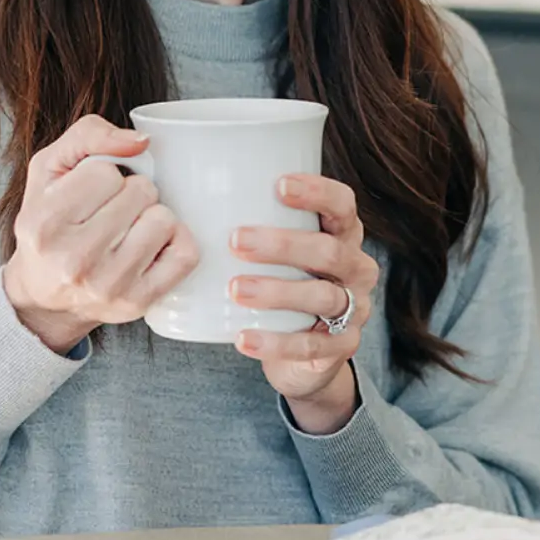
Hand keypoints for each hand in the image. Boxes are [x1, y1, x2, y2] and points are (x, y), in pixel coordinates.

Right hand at [1, 115, 200, 354]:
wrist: (45, 295)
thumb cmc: (48, 225)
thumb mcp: (49, 170)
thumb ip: (87, 136)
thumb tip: (141, 141)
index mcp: (44, 223)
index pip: (106, 172)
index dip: (104, 175)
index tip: (91, 194)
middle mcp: (74, 259)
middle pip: (140, 192)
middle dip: (131, 193)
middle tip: (111, 212)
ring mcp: (108, 285)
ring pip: (164, 219)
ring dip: (152, 216)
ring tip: (129, 229)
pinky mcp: (138, 302)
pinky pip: (185, 253)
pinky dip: (175, 241)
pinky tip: (152, 246)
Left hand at [229, 173, 378, 433]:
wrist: (306, 353)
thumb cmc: (283, 281)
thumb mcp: (278, 251)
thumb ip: (252, 221)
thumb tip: (182, 187)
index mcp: (343, 234)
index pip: (343, 205)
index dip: (317, 192)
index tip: (278, 186)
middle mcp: (356, 268)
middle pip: (329, 251)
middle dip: (282, 245)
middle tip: (235, 242)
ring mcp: (355, 309)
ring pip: (322, 296)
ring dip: (276, 291)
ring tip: (234, 289)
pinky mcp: (342, 346)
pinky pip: (311, 345)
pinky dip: (275, 342)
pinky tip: (242, 338)